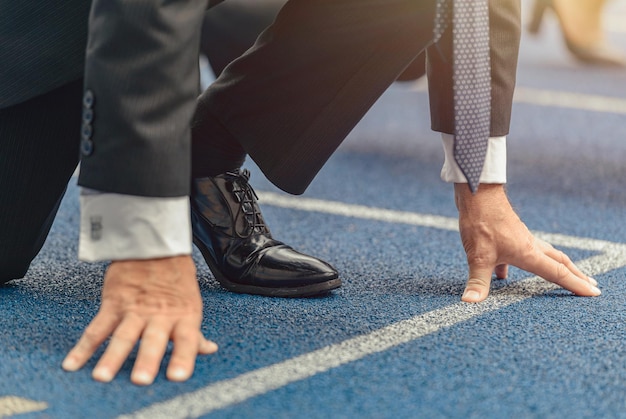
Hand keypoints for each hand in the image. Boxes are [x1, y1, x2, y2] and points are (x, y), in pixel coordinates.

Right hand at [62, 255, 217, 384]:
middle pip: (153, 339)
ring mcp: (135, 310)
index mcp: (184, 315)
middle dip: (147, 359)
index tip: (177, 376)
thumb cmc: (175, 278)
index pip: (187, 340)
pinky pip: (97, 328)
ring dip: (112, 357)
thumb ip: (194, 333)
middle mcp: (160, 315)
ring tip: (103, 376)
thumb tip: (209, 350)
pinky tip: (73, 363)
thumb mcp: (190, 303)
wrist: (154, 246)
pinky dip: (84, 347)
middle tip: (141, 380)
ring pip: (122, 335)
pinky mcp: (114, 303)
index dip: (183, 357)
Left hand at [454, 183, 600, 302]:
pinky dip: (517, 264)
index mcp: (529, 253)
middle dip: (575, 274)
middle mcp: (529, 245)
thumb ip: (477, 281)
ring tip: (560, 277)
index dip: (576, 285)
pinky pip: (519, 251)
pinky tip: (502, 274)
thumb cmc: (481, 222)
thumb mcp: (478, 256)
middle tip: (590, 284)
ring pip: (542, 254)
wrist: (476, 193)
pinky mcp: (507, 232)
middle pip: (559, 261)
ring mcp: (519, 237)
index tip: (594, 293)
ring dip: (553, 266)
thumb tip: (471, 301)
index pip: (558, 273)